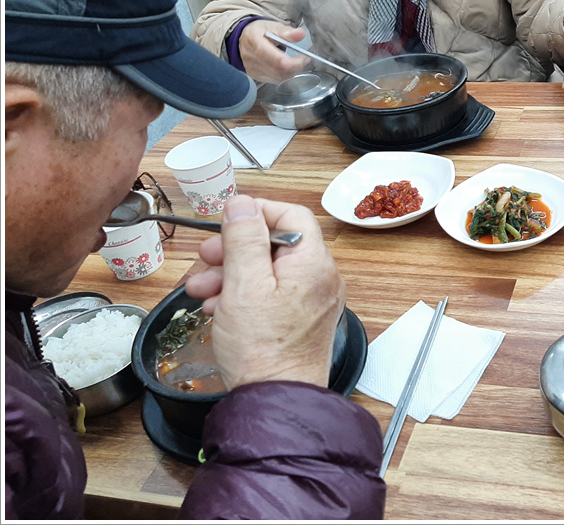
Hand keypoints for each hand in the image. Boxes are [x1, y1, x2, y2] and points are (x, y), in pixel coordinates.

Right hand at [184, 195, 344, 389]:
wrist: (274, 401)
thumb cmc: (262, 349)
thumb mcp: (243, 284)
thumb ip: (244, 240)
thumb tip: (242, 204)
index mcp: (313, 263)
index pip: (292, 215)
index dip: (258, 212)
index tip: (228, 220)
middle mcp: (320, 279)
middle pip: (276, 244)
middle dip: (235, 249)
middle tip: (205, 258)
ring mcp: (311, 302)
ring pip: (268, 272)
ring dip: (231, 274)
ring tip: (201, 289)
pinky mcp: (299, 321)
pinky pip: (271, 295)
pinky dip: (243, 295)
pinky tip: (217, 308)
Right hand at [238, 21, 308, 83]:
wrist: (243, 39)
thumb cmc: (260, 32)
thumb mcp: (273, 26)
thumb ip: (287, 32)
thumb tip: (301, 34)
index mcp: (256, 43)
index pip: (278, 60)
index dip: (295, 62)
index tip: (304, 56)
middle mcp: (252, 58)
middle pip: (279, 70)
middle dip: (296, 66)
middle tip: (303, 59)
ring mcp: (252, 69)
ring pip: (278, 77)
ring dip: (291, 71)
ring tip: (296, 62)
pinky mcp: (255, 76)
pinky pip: (273, 80)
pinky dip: (283, 75)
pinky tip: (286, 67)